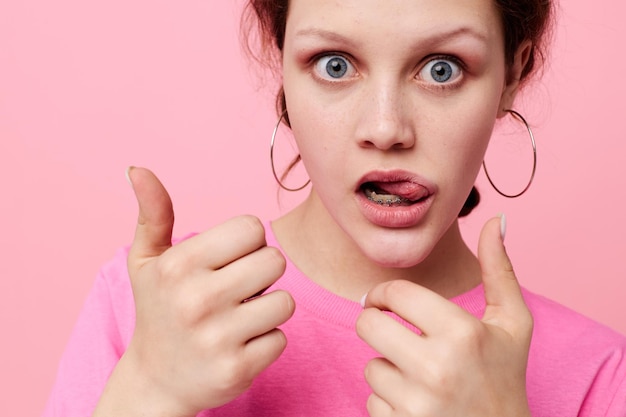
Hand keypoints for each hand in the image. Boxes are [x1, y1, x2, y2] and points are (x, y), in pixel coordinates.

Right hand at [93, 167, 294, 416]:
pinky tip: (238, 345)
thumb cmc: (158, 310)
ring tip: (238, 317)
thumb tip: (137, 168)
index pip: (253, 228)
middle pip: (275, 262)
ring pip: (285, 302)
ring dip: (268, 309)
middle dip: (261, 274)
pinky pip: (281, 339)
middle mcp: (196, 299)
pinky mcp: (236, 370)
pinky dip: (266, 341)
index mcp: (179, 264)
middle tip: (236, 291)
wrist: (155, 381)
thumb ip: (153, 214)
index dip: (247, 243)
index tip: (228, 261)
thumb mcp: (146, 261)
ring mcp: (217, 338)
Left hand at [356, 216, 532, 416]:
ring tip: (420, 378)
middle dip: (375, 325)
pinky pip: (371, 402)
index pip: (395, 293)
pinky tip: (417, 404)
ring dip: (387, 369)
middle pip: (367, 325)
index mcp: (462, 332)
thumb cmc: (505, 378)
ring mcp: (418, 403)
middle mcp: (437, 367)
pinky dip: (388, 402)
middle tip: (392, 333)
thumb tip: (495, 219)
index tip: (384, 301)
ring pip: (370, 367)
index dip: (382, 293)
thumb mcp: (513, 324)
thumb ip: (499, 271)